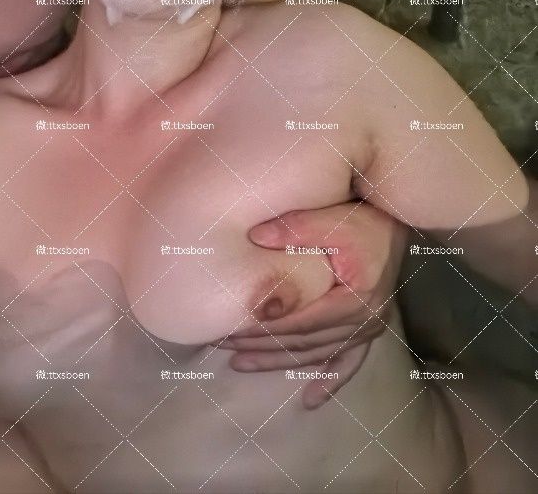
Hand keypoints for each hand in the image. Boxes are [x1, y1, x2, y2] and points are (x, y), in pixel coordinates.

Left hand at [220, 202, 406, 407]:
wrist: (396, 222)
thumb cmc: (364, 220)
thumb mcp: (332, 219)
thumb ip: (294, 228)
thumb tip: (255, 238)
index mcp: (355, 300)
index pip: (300, 322)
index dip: (265, 329)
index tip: (232, 330)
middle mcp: (364, 322)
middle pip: (304, 343)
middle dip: (262, 348)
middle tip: (224, 348)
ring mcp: (369, 329)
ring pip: (317, 355)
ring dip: (279, 363)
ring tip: (241, 364)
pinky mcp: (369, 328)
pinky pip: (348, 362)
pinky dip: (330, 381)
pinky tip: (310, 400)